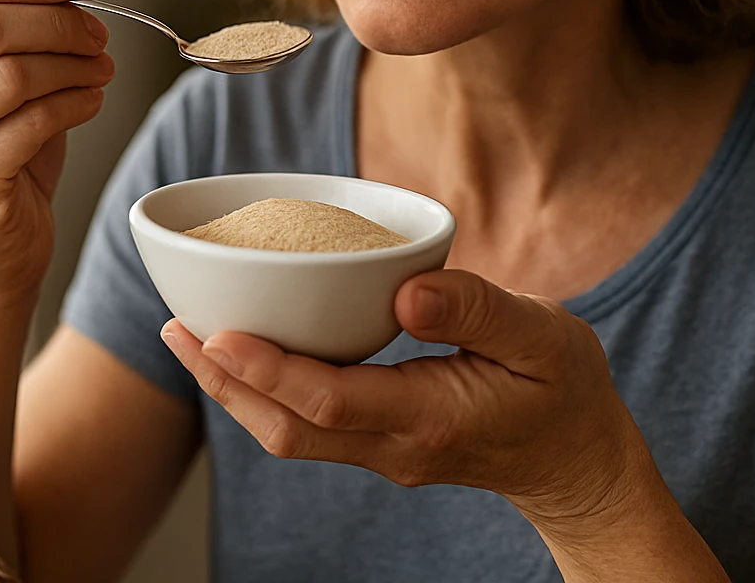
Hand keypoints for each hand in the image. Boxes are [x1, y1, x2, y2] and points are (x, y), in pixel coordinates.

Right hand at [0, 0, 114, 308]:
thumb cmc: (1, 150)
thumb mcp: (3, 68)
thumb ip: (2, 1)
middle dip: (57, 21)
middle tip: (99, 35)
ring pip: (9, 74)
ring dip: (72, 64)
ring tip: (102, 69)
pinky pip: (29, 124)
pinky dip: (75, 104)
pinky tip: (92, 101)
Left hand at [161, 269, 650, 538]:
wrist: (580, 465)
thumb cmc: (566, 393)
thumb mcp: (546, 338)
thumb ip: (479, 311)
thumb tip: (406, 290)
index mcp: (432, 417)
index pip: (330, 400)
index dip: (267, 368)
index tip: (217, 332)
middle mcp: (395, 445)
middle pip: (287, 425)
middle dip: (224, 381)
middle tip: (175, 329)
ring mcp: (384, 452)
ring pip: (289, 432)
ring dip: (234, 389)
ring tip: (187, 338)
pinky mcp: (380, 444)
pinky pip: (307, 426)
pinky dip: (265, 391)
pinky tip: (244, 355)